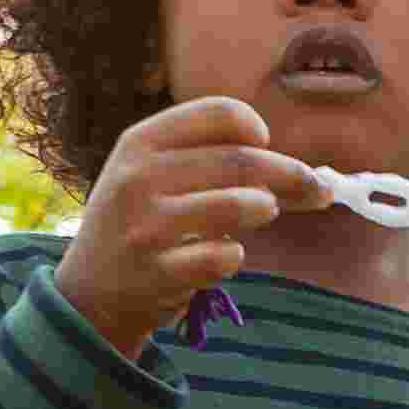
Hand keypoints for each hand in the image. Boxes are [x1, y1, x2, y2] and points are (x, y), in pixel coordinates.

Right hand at [59, 95, 287, 358]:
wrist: (89, 295)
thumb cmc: (140, 225)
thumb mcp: (153, 176)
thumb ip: (211, 163)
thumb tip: (303, 173)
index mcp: (140, 142)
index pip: (218, 113)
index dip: (256, 128)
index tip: (268, 144)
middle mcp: (138, 177)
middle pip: (242, 160)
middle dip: (292, 175)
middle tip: (319, 190)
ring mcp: (144, 226)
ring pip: (239, 205)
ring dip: (266, 208)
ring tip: (265, 212)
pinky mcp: (156, 271)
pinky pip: (224, 257)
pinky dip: (235, 256)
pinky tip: (224, 257)